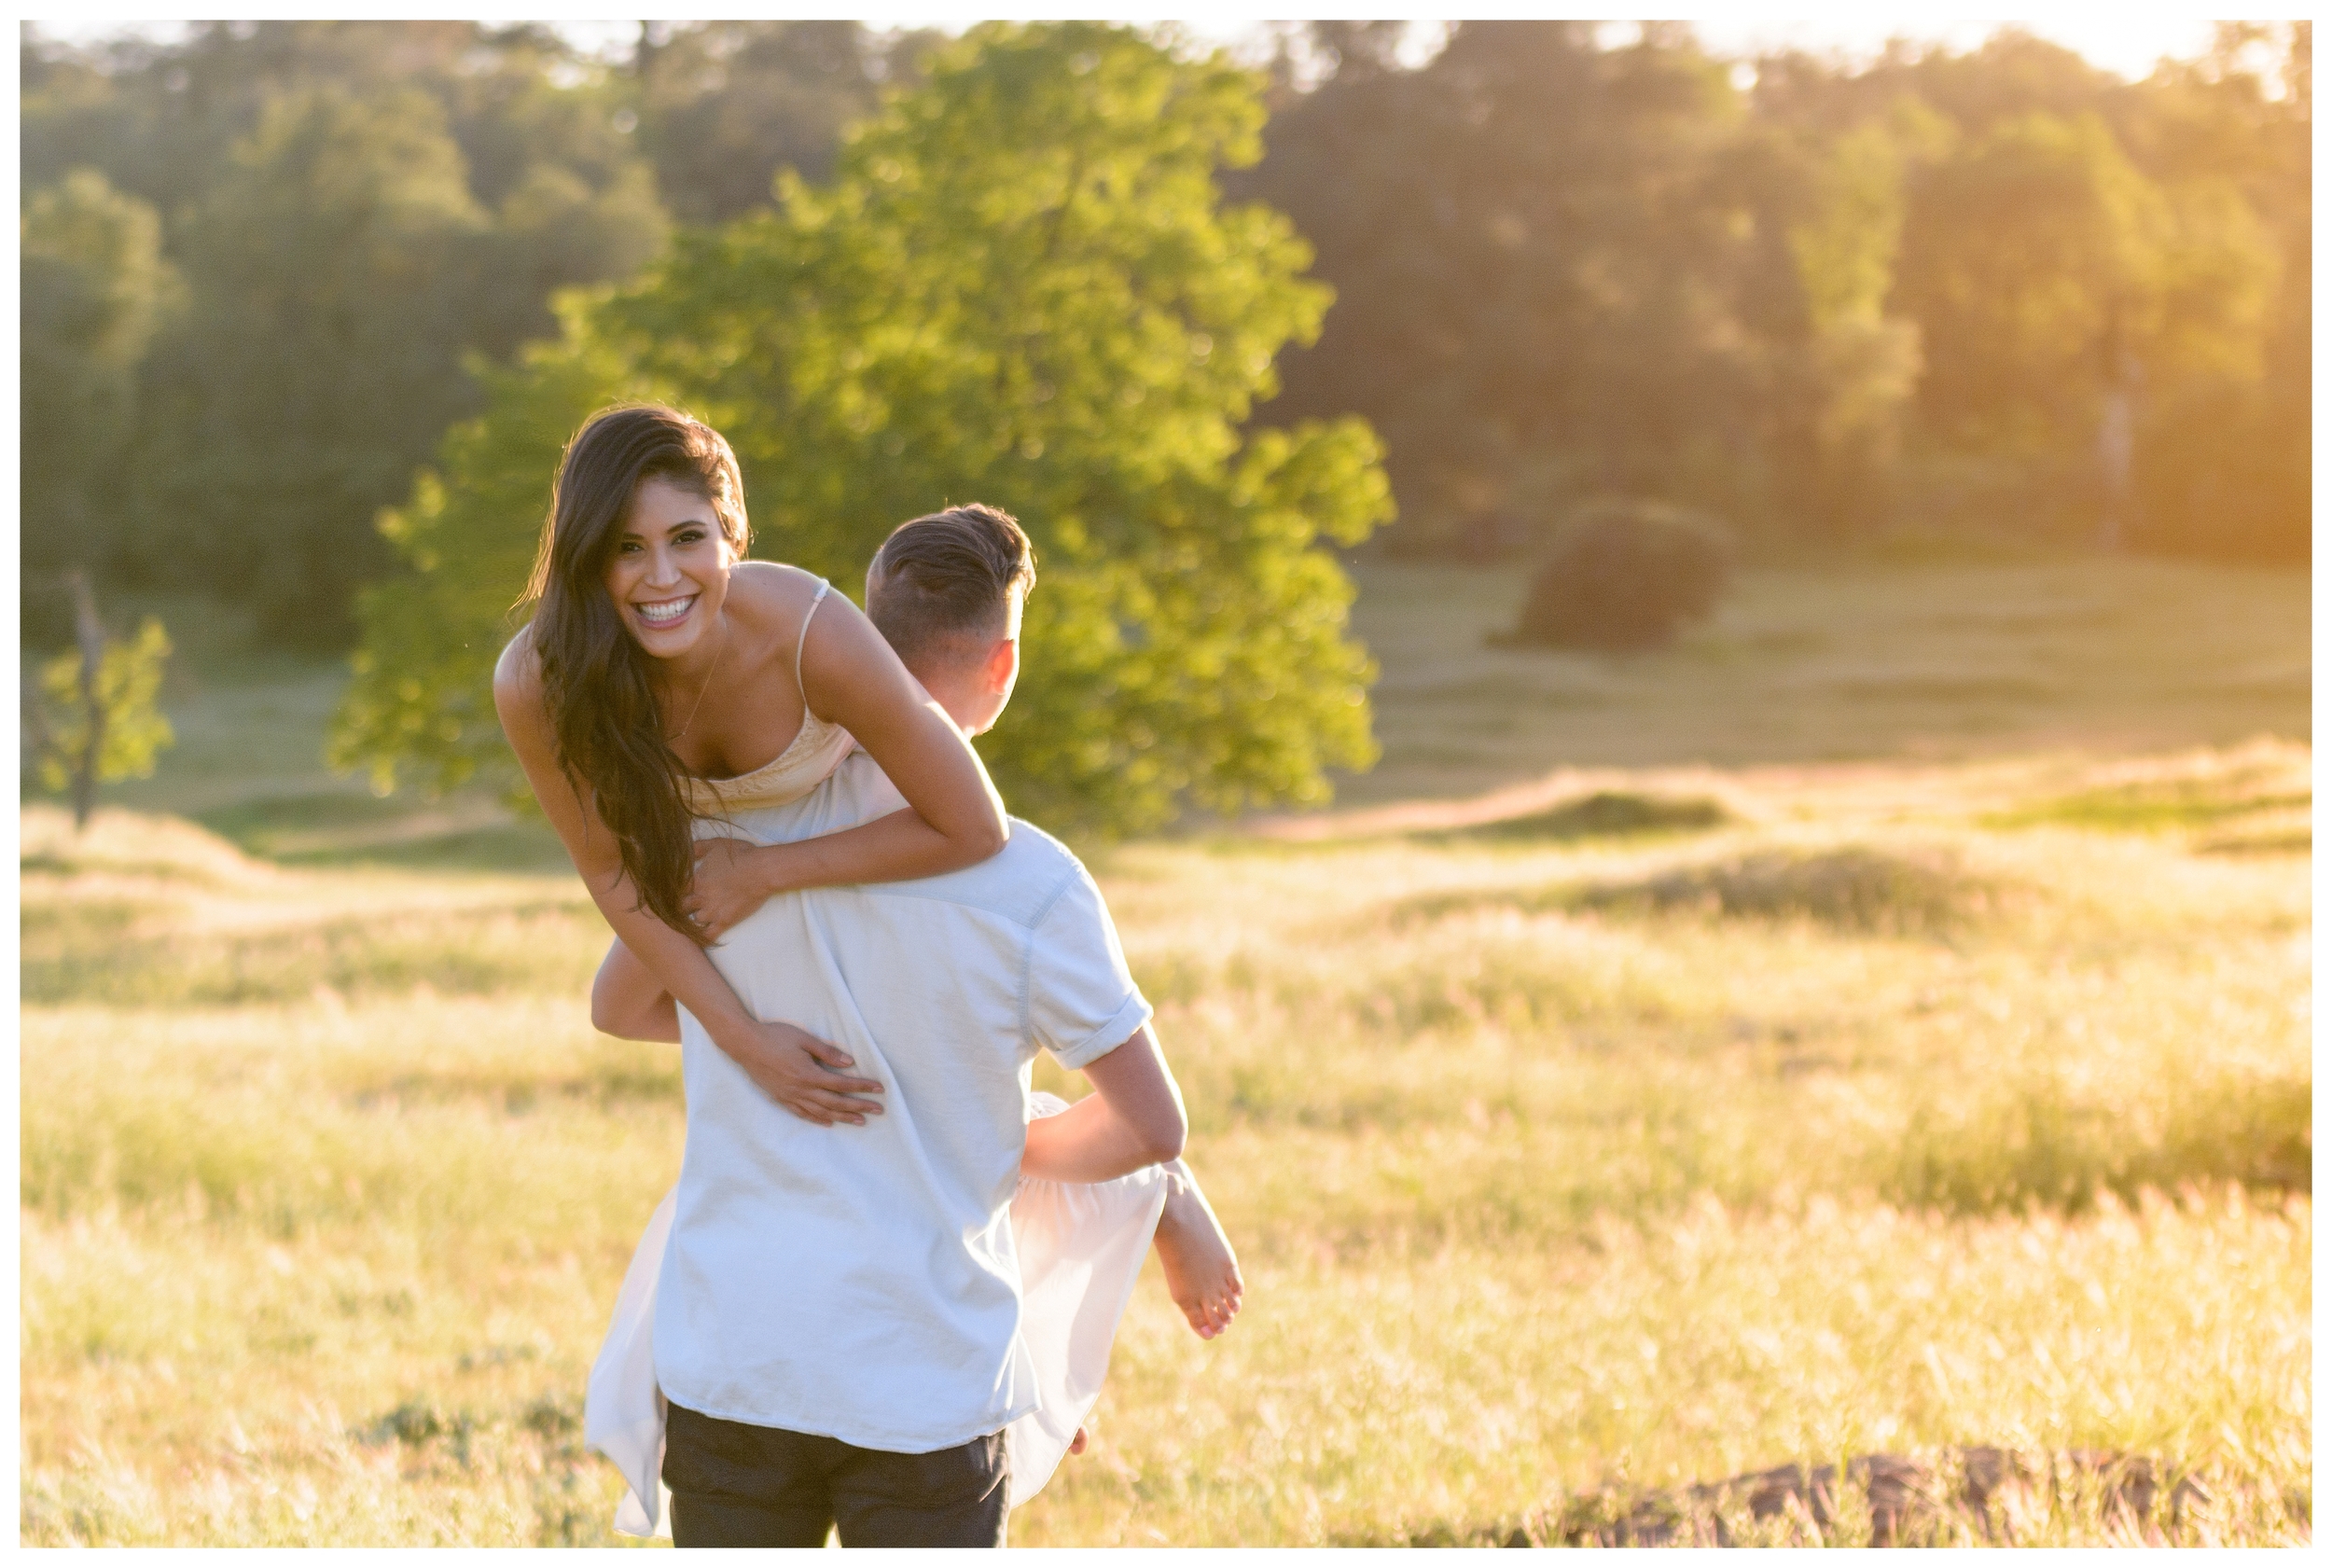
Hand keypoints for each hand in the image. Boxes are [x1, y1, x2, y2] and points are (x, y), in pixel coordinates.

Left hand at [684, 837, 781, 941]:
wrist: (762, 870)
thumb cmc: (741, 855)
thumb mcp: (717, 844)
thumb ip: (698, 847)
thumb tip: (684, 850)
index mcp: (696, 879)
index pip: (675, 890)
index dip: (674, 892)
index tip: (677, 893)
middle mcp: (700, 897)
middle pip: (679, 908)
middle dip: (680, 908)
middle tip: (683, 909)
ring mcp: (712, 911)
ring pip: (692, 922)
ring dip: (692, 921)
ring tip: (694, 921)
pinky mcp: (725, 921)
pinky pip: (708, 936)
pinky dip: (702, 939)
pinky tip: (701, 940)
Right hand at [719, 1016, 884, 1125]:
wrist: (744, 1044)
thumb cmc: (775, 1037)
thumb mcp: (804, 1039)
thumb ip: (827, 1052)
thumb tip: (850, 1063)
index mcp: (808, 1074)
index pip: (842, 1084)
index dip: (862, 1087)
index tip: (879, 1089)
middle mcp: (801, 1090)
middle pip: (836, 1102)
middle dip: (859, 1107)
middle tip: (878, 1111)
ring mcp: (790, 1097)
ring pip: (821, 1112)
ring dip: (842, 1117)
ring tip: (860, 1122)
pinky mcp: (781, 1099)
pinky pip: (802, 1114)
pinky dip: (817, 1120)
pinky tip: (829, 1122)